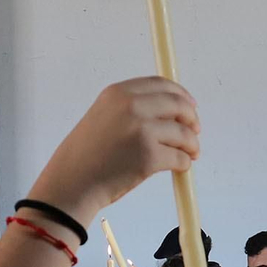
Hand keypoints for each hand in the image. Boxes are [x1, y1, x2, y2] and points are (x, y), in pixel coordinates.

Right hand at [31, 77, 199, 227]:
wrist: (72, 182)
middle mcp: (131, 106)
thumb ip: (131, 108)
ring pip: (183, 133)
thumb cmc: (84, 156)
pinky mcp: (149, 156)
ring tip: (190, 153)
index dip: (181, 95)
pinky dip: (184, 163)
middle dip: (192, 119)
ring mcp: (142, 130)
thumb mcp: (103, 116)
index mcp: (119, 93)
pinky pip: (180, 158)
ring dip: (191, 145)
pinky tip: (180, 167)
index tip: (189, 106)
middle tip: (195, 132)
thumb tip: (169, 113)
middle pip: (178, 105)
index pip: (161, 84)